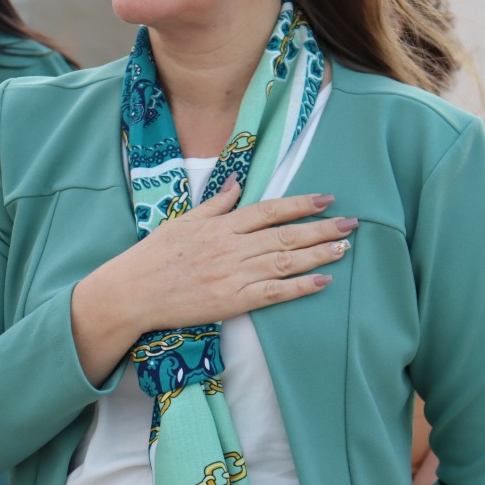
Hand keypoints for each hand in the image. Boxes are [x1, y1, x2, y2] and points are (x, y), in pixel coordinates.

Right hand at [71, 182, 353, 381]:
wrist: (133, 292)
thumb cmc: (153, 256)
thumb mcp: (182, 221)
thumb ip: (214, 204)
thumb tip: (235, 182)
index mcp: (221, 225)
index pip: (270, 210)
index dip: (301, 204)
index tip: (326, 199)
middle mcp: (233, 247)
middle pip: (287, 234)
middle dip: (322, 228)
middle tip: (352, 223)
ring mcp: (235, 274)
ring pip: (286, 261)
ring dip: (319, 254)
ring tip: (344, 248)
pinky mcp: (233, 301)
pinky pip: (274, 293)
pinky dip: (300, 287)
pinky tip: (322, 281)